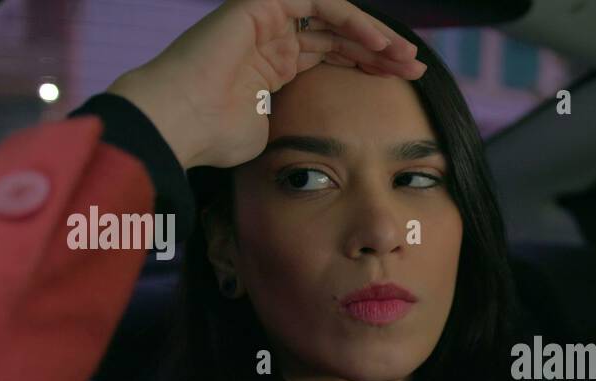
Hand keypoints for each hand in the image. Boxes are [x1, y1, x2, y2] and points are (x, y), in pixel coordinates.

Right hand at [107, 0, 426, 169]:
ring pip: (334, 17)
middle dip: (381, 51)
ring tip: (406, 58)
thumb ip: (299, 124)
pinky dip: (351, 20)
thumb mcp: (273, 133)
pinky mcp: (259, 5)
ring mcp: (265, 19)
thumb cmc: (215, 138)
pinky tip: (378, 43)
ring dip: (374, 36)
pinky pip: (317, 2)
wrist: (180, 124)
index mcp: (274, 65)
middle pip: (339, 35)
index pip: (333, 56)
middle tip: (416, 69)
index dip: (369, 66)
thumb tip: (321, 149)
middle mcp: (272, 37)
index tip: (403, 85)